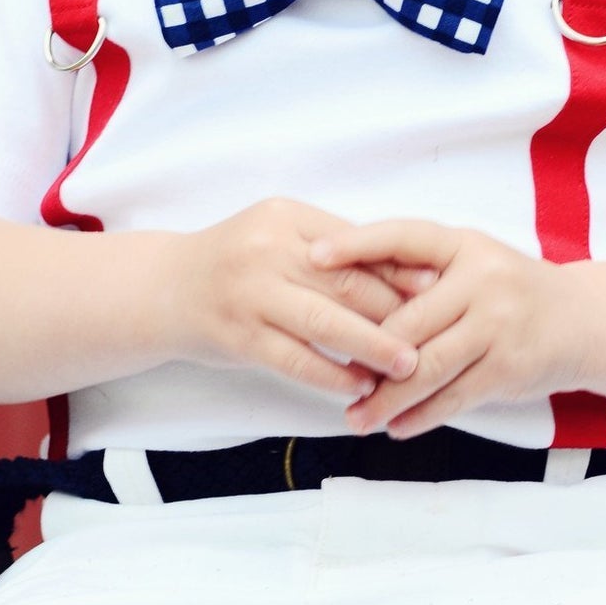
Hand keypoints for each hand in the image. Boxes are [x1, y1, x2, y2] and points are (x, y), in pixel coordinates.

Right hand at [166, 199, 429, 400]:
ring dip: (371, 346)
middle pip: (345, 281)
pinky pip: (294, 358)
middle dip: (395, 310)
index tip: (440, 287)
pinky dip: (331, 374)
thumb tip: (410, 273)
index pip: (355, 244)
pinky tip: (359, 386)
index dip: (400, 267)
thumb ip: (332, 252)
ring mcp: (249, 294)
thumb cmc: (238, 264)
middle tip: (437, 333)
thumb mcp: (280, 237)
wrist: (165, 289)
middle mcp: (267, 250)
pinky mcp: (238, 336)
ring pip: (324, 321)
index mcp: (286, 218)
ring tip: (407, 366)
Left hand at [307, 220, 574, 437]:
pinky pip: (453, 397)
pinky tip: (395, 426)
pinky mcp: (508, 367)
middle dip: (365, 354)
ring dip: (386, 399)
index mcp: (463, 245)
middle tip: (329, 375)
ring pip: (426, 368)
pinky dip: (420, 416)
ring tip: (355, 418)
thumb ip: (418, 274)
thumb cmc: (506, 289)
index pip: (402, 237)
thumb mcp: (469, 262)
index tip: (313, 257)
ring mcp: (498, 325)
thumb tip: (343, 293)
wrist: (580, 320)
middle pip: (407, 321)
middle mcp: (482, 280)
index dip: (356, 245)